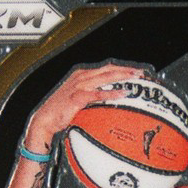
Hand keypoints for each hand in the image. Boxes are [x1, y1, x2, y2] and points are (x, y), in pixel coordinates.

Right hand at [23, 62, 147, 153]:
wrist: (45, 119)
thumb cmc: (61, 112)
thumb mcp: (79, 100)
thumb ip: (93, 97)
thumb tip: (110, 101)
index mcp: (82, 75)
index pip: (106, 68)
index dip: (122, 68)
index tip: (136, 71)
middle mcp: (81, 77)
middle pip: (108, 69)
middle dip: (126, 70)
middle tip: (142, 73)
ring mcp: (79, 86)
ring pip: (105, 77)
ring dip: (122, 76)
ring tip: (136, 78)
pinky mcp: (77, 97)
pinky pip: (97, 93)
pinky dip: (111, 92)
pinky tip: (123, 93)